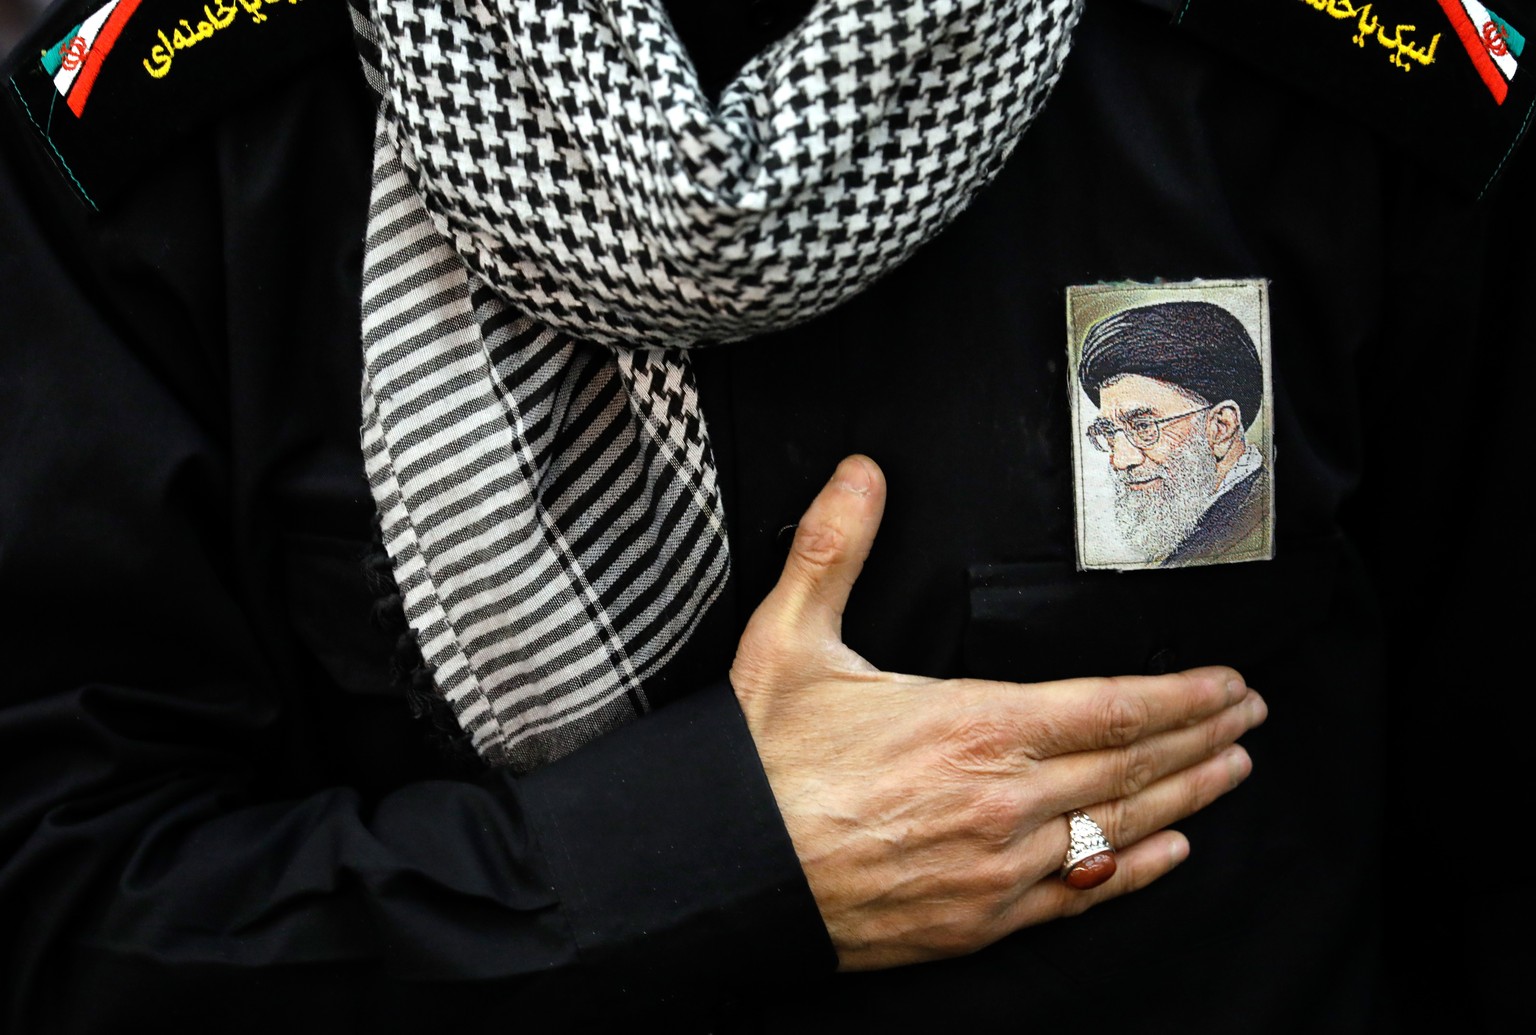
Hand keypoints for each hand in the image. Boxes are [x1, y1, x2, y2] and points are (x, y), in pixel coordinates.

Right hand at [729, 456, 1265, 970]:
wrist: (724, 871)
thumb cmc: (760, 762)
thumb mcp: (788, 639)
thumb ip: (832, 550)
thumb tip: (860, 474)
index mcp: (972, 725)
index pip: (1112, 707)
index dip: (1182, 696)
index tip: (1228, 683)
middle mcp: (1002, 800)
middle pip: (1134, 766)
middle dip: (1202, 738)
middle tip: (1249, 718)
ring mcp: (997, 867)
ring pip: (1121, 827)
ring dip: (1187, 797)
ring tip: (1231, 771)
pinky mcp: (978, 920)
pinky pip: (1078, 893)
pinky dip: (1132, 870)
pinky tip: (1167, 854)